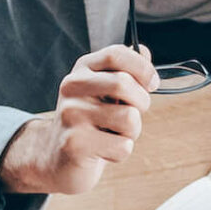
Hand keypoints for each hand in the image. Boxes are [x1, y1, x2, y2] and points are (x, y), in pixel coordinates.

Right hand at [0, 46, 159, 196]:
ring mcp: (71, 114)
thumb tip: (143, 51)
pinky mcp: (74, 143)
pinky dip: (121, 153)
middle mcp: (72, 86)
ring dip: (132, 132)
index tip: (152, 84)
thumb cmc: (90, 123)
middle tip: (130, 115)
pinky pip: (122, 146)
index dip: (143, 68)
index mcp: (83, 69)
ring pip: (129, 118)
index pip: (116, 54)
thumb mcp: (106, 92)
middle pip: (124, 83)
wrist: (57, 158)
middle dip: (141, 103)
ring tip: (113, 134)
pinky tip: (104, 150)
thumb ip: (126, 71)